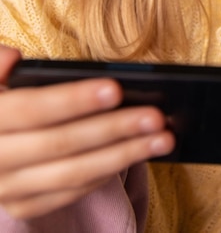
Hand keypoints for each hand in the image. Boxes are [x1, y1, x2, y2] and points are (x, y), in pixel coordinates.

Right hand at [0, 45, 174, 218]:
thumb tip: (15, 59)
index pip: (32, 111)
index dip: (74, 100)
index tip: (116, 89)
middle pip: (62, 145)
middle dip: (113, 130)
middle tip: (155, 117)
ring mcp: (8, 188)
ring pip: (73, 174)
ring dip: (123, 156)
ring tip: (162, 138)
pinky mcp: (25, 204)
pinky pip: (70, 192)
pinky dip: (105, 174)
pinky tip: (134, 154)